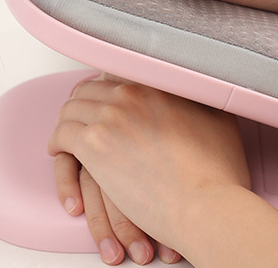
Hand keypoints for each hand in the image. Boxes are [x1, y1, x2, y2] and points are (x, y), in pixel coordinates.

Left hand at [48, 78, 249, 263]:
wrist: (206, 204)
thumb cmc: (217, 171)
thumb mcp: (219, 117)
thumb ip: (201, 97)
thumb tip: (199, 89)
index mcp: (158, 82)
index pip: (117, 73)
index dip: (107, 86)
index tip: (105, 96)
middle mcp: (131, 91)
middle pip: (91, 88)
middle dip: (83, 102)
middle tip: (82, 117)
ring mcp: (110, 117)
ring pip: (72, 108)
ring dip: (68, 121)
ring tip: (67, 134)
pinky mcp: (94, 146)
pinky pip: (62, 136)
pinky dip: (58, 142)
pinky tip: (60, 150)